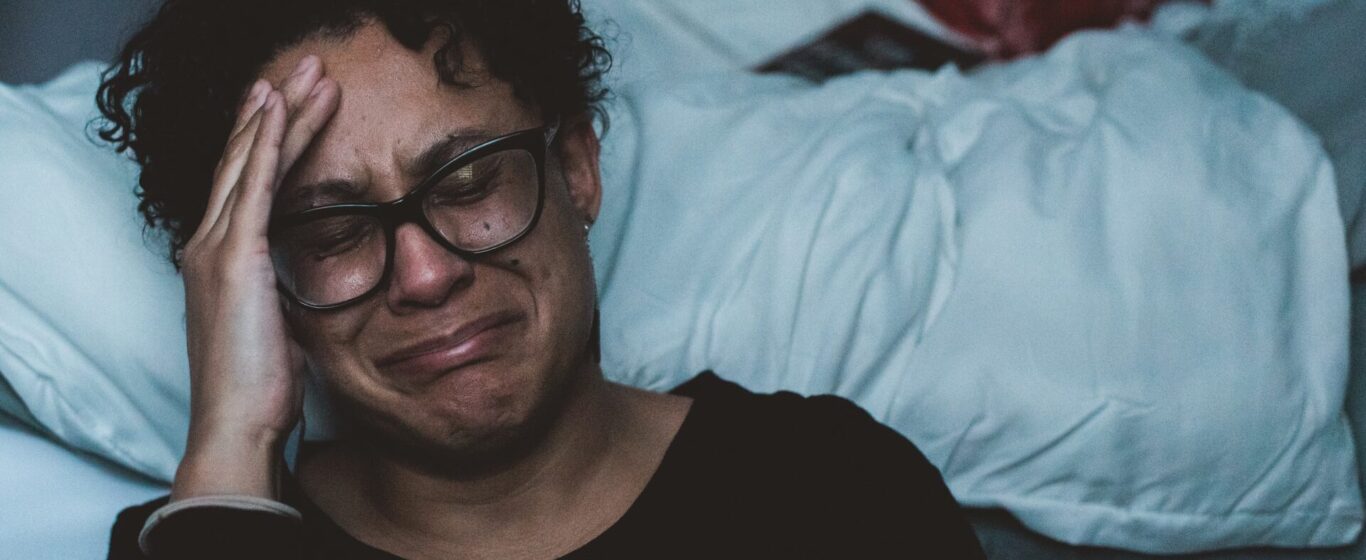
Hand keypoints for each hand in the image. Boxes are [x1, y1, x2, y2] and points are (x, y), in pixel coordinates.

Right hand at [171, 55, 339, 500]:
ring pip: (251, 161)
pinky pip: (254, 184)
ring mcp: (217, 248)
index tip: (290, 106)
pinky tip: (282, 108)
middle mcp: (208, 245)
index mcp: (220, 261)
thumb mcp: (277, 326)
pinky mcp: (236, 257)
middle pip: (243, 160)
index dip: (265, 141)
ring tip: (307, 74)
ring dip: (280, 113)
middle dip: (274, 111)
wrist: (238, 425)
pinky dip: (269, 141)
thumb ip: (282, 293)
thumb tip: (302, 282)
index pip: (244, 185)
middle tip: (304, 70)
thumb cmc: (260, 388)